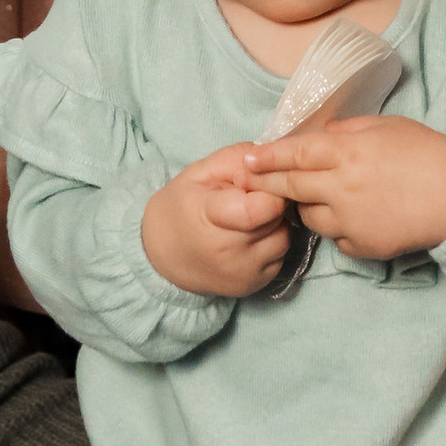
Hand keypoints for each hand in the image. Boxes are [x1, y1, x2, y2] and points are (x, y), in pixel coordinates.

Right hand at [142, 146, 291, 299]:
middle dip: (270, 203)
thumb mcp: (200, 172)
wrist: (162, 256)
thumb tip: (273, 163)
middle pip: (276, 218)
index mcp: (210, 216)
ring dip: (274, 225)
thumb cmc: (182, 206)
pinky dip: (270, 245)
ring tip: (249, 220)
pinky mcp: (254, 286)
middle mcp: (229, 251)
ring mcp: (243, 272)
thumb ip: (237, 159)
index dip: (267, 188)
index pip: (262, 206)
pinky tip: (250, 239)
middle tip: (250, 199)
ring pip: (283, 238)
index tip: (255, 183)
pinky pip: (279, 258)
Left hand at [244, 113, 445, 261]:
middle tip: (256, 180)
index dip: (268, 156)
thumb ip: (348, 132)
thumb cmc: (428, 154)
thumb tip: (322, 138)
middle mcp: (341, 189)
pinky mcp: (362, 246)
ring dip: (306, 205)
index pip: (294, 154)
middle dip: (270, 183)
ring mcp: (350, 221)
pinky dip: (337, 227)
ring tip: (321, 196)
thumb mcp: (387, 127)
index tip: (248, 157)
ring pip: (309, 217)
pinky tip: (354, 216)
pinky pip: (336, 238)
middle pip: (292, 187)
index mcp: (347, 154)